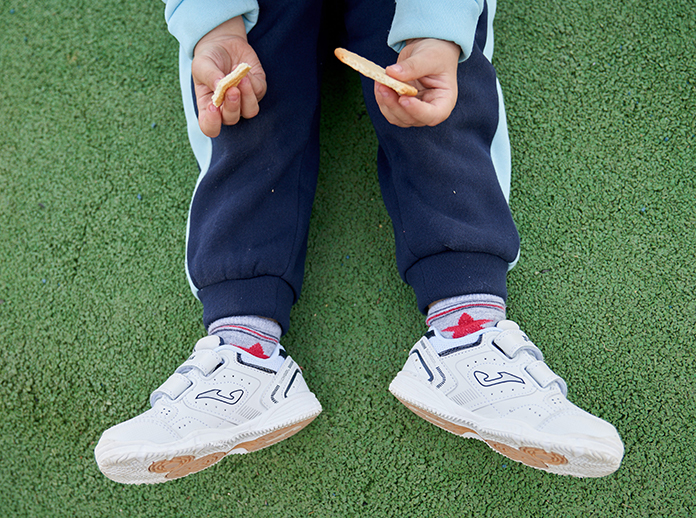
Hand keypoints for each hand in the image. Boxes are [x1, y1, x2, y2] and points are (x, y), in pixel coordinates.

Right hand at [192, 17, 266, 136]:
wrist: (224, 43)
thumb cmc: (208, 59)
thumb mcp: (201, 64)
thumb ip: (209, 76)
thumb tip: (220, 85)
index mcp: (208, 108)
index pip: (210, 127)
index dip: (212, 123)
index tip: (213, 107)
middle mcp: (227, 108)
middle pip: (232, 119)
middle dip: (232, 106)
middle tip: (231, 89)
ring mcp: (244, 101)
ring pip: (250, 111)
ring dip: (247, 97)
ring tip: (241, 78)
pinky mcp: (258, 90)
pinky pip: (259, 92)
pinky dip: (252, 80)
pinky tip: (243, 69)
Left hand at [375, 38, 459, 126]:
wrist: (428, 51)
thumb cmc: (436, 53)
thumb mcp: (429, 56)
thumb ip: (413, 66)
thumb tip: (391, 73)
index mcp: (444, 101)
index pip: (433, 115)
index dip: (417, 111)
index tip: (403, 99)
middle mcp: (429, 111)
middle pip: (410, 119)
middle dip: (394, 105)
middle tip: (383, 86)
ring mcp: (414, 111)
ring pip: (397, 117)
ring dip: (385, 102)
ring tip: (380, 82)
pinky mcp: (401, 107)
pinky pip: (388, 109)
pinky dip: (381, 99)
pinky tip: (379, 84)